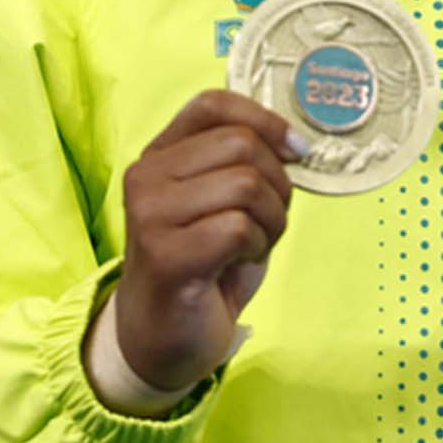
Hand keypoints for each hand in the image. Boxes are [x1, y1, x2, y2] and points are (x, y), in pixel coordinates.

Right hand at [101, 89, 304, 393]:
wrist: (163, 337)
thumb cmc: (203, 265)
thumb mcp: (223, 202)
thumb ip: (244, 164)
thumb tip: (295, 142)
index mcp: (160, 153)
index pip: (213, 104)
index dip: (264, 120)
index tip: (296, 150)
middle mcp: (146, 176)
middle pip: (240, 144)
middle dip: (278, 181)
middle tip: (272, 218)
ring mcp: (150, 215)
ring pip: (245, 184)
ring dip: (272, 218)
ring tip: (255, 243)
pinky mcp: (165, 255)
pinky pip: (238, 228)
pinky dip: (257, 245)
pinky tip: (239, 262)